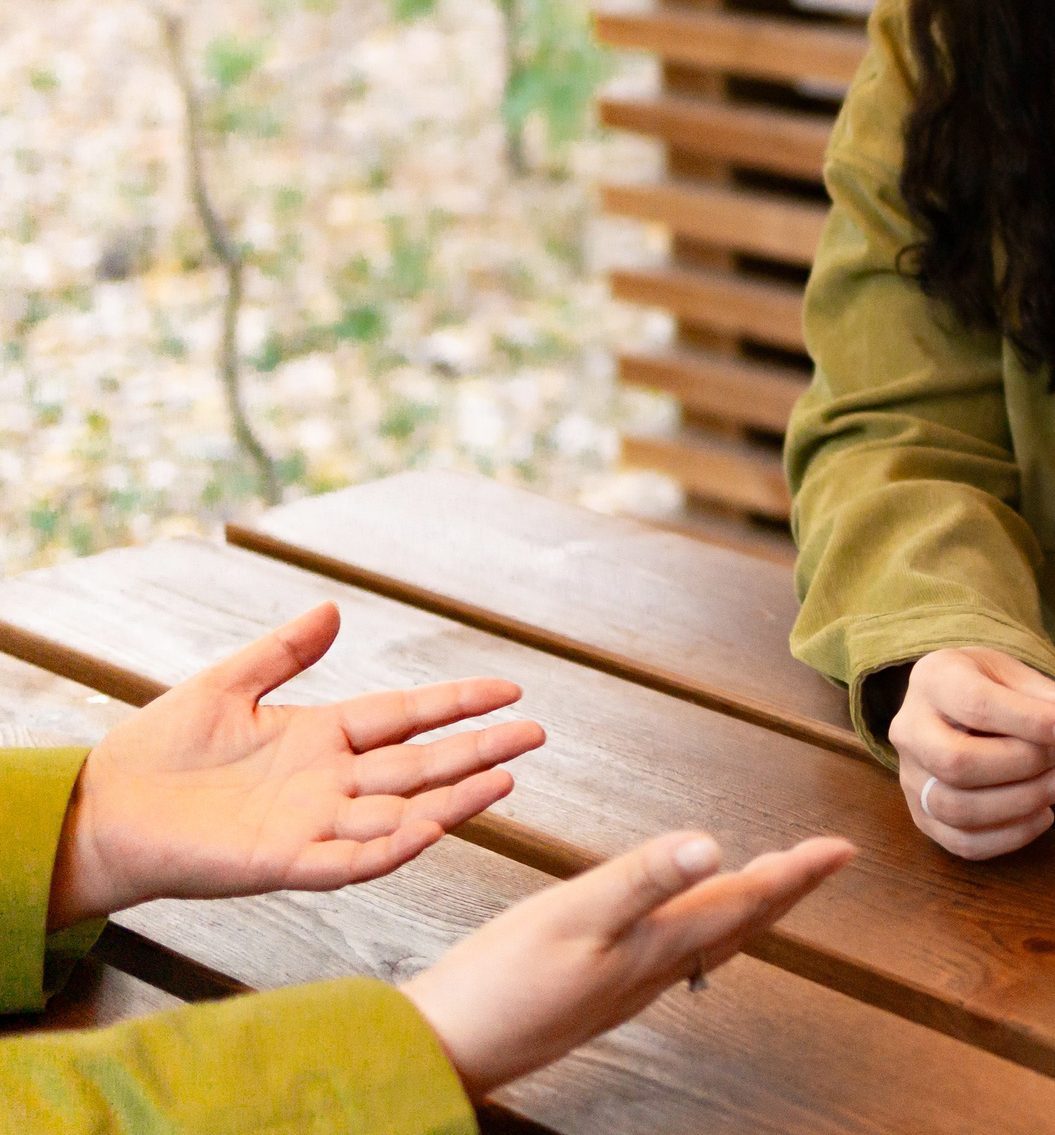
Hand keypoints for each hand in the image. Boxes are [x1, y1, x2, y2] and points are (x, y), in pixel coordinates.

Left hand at [49, 602, 543, 928]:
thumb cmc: (157, 750)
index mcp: (321, 738)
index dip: (457, 704)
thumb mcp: (226, 684)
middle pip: (420, 764)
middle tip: (535, 734)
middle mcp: (329, 783)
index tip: (508, 689)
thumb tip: (332, 609)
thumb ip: (283, 651)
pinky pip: (351, 861)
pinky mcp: (284, 862)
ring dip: (453, 801)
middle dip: (479, 749)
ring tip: (506, 780)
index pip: (405, 716)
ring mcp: (312, 824)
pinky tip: (432, 829)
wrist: (104, 809)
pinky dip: (392, 849)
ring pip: (400, 813)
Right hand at [400, 829, 854, 1097]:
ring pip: (711, 940)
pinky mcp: (601, 992)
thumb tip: (713, 844)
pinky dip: (703, 926)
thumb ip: (643, 879)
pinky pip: (676, 954)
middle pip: (740, 923)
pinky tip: (687, 921)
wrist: (445, 1051)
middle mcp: (654, 970)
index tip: (842, 849)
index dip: (797, 871)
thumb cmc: (499, 986)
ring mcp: (628, 986)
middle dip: (786, 888)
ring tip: (772, 879)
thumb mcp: (572, 916)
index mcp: (657, 946)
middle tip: (825, 859)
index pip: (746, 901)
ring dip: (749, 906)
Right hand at [889, 647, 1054, 859]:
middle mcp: (909, 729)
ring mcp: (909, 777)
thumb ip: (1048, 695)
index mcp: (932, 678)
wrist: (949, 703)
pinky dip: (1009, 836)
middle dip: (1020, 765)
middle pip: (955, 763)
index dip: (1029, 722)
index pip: (975, 704)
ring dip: (1018, 804)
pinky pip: (960, 842)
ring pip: (954, 808)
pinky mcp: (921, 815)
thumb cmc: (987, 685)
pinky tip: (1042, 815)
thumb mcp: (1016, 675)